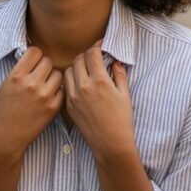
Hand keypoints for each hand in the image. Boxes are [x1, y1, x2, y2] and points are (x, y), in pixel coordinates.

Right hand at [0, 47, 62, 157]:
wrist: (6, 137)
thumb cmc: (1, 113)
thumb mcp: (2, 87)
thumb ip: (16, 73)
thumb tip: (29, 61)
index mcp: (16, 76)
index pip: (35, 51)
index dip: (35, 55)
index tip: (33, 62)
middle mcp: (31, 83)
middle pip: (48, 61)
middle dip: (44, 66)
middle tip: (40, 75)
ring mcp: (44, 95)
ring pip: (58, 74)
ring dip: (52, 78)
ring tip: (45, 86)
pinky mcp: (53, 107)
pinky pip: (62, 90)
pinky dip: (57, 91)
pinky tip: (49, 97)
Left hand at [63, 45, 135, 160]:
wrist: (110, 144)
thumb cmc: (122, 120)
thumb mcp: (125, 94)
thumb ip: (119, 74)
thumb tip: (114, 61)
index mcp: (100, 81)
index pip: (92, 53)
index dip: (97, 46)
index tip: (101, 46)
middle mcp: (84, 86)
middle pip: (78, 59)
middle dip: (87, 56)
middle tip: (94, 59)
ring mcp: (73, 97)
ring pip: (68, 71)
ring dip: (76, 67)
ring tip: (85, 72)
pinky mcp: (68, 106)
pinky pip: (65, 86)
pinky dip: (71, 82)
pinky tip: (80, 85)